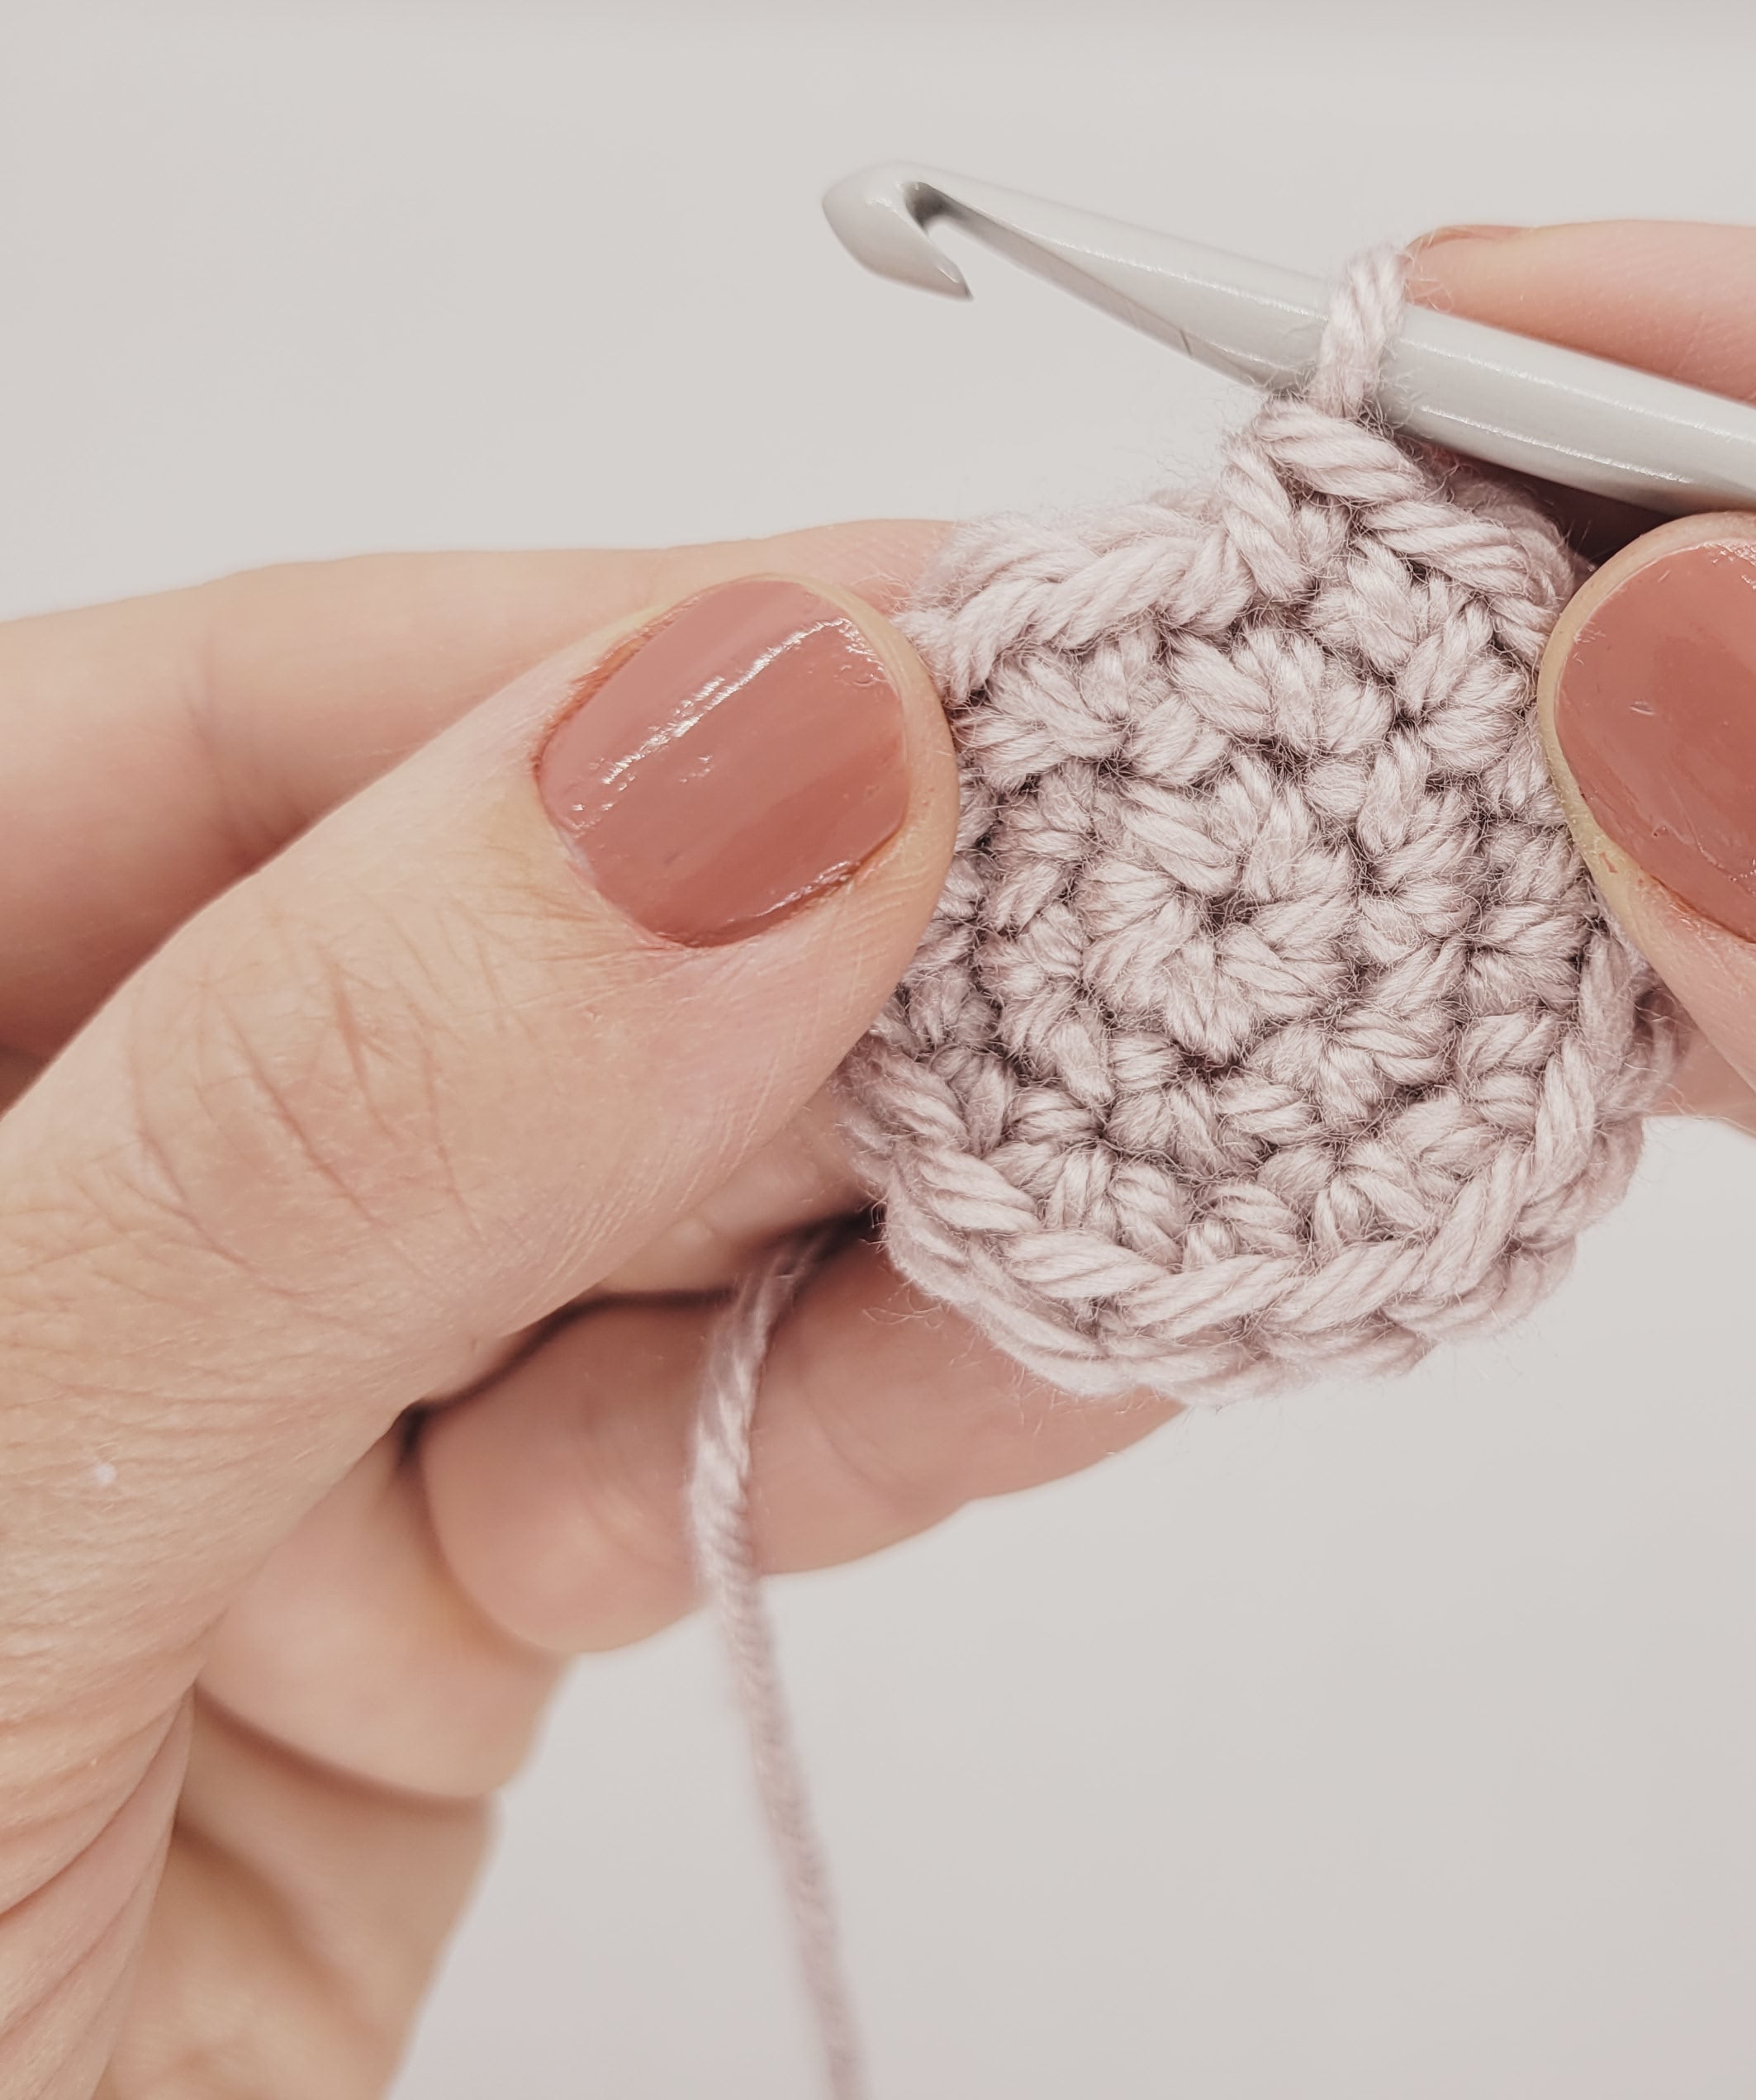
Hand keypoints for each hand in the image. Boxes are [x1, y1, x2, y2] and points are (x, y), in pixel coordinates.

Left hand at [0, 530, 1169, 2095]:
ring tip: (1161, 1117)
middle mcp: (67, 1171)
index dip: (637, 657)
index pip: (267, 720)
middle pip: (514, 934)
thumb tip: (774, 750)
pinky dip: (882, 1396)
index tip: (974, 643)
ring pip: (652, 1189)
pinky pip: (690, 1433)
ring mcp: (255, 1380)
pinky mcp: (424, 1598)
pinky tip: (1052, 1335)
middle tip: (1161, 867)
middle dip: (836, 922)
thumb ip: (331, 1125)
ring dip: (908, 1177)